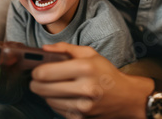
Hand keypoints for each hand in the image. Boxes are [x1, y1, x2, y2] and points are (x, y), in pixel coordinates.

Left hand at [30, 42, 152, 118]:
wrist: (126, 97)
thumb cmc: (106, 72)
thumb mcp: (90, 54)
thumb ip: (65, 48)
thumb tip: (43, 49)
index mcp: (85, 68)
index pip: (45, 73)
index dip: (35, 71)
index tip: (36, 69)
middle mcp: (84, 88)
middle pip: (42, 88)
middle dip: (36, 83)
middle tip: (39, 78)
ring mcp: (82, 106)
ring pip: (47, 100)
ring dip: (46, 93)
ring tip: (54, 86)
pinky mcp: (81, 118)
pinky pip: (56, 110)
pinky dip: (55, 103)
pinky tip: (63, 96)